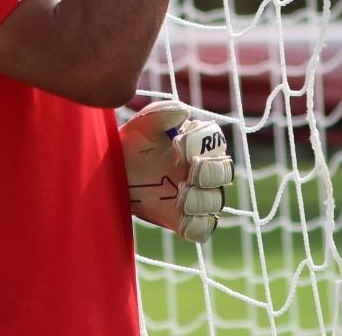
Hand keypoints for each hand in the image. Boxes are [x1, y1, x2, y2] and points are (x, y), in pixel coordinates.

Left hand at [118, 100, 232, 243]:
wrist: (115, 172)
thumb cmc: (133, 144)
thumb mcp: (142, 125)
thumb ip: (162, 113)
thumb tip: (184, 111)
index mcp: (197, 144)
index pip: (216, 141)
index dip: (203, 143)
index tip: (179, 144)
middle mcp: (203, 170)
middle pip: (225, 172)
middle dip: (211, 172)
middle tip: (190, 171)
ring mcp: (195, 195)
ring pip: (216, 201)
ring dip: (201, 198)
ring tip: (179, 194)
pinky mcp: (183, 219)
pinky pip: (203, 229)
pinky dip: (197, 226)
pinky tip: (182, 218)